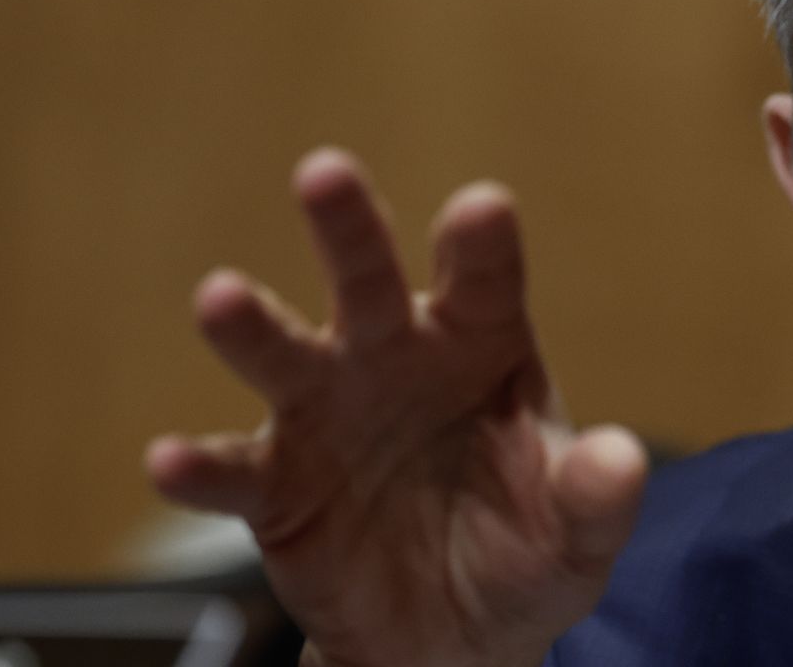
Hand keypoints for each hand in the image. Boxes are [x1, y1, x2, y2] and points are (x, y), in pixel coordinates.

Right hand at [146, 148, 646, 666]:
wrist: (452, 640)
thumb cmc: (525, 553)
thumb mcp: (578, 537)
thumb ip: (596, 497)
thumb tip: (622, 460)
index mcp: (484, 344)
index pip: (486, 281)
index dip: (482, 244)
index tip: (481, 209)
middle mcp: (398, 358)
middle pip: (373, 284)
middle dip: (350, 229)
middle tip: (325, 172)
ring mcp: (329, 414)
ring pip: (288, 354)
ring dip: (254, 326)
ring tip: (220, 297)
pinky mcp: (276, 485)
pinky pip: (234, 470)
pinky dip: (200, 466)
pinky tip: (171, 459)